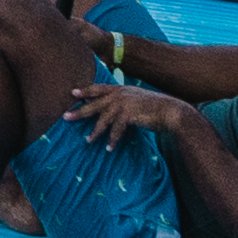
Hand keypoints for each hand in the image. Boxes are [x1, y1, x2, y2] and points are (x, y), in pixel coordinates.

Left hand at [66, 82, 194, 143]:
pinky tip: (108, 148)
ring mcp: (124, 104)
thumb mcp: (138, 99)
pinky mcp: (129, 115)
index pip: (99, 88)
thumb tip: (114, 109)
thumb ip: (125, 101)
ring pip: (103, 119)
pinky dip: (112, 140)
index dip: (85, 90)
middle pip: (94, 103)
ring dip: (95, 132)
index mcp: (121, 89)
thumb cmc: (156, 108)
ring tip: (88, 140)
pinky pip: (117, 130)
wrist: (172, 111)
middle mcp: (120, 94)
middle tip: (65, 117)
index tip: (73, 93)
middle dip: (79, 111)